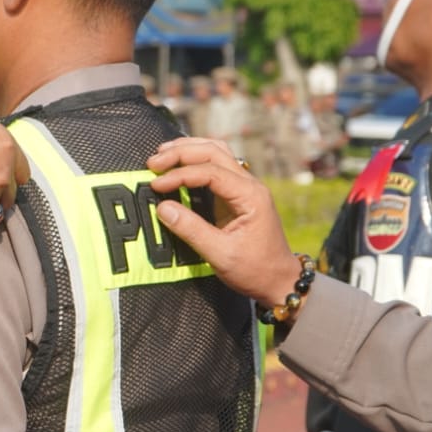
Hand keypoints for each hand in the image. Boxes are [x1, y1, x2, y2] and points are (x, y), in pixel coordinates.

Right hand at [147, 136, 301, 306]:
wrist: (279, 281)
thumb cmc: (255, 270)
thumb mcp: (221, 255)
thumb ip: (191, 230)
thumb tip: (162, 208)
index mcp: (250, 196)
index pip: (210, 172)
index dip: (180, 174)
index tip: (156, 184)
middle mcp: (250, 185)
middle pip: (213, 152)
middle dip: (181, 153)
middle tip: (153, 162)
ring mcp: (245, 187)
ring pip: (216, 152)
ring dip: (188, 150)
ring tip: (162, 154)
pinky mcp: (237, 194)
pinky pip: (216, 166)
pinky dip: (195, 160)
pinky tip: (178, 163)